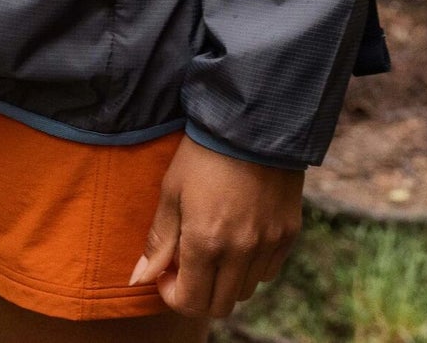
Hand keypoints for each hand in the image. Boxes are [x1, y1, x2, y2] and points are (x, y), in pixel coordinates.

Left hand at [129, 135, 302, 318]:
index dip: (172, 294)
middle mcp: (241, 252)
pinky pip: (268, 271)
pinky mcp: (288, 234)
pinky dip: (251, 267)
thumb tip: (139, 279)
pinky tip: (239, 240)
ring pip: (245, 290)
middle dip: (198, 293)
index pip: (191, 301)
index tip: (166, 272)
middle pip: (219, 305)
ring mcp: (268, 245)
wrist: (252, 121)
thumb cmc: (204, 152)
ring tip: (214, 247)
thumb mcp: (172, 191)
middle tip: (187, 263)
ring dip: (225, 280)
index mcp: (206, 242)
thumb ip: (159, 241)